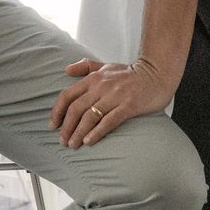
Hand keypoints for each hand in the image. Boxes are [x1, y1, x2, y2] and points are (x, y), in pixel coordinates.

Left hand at [49, 57, 177, 148]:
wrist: (157, 73)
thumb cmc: (131, 73)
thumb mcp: (106, 65)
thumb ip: (86, 67)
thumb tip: (66, 70)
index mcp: (93, 78)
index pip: (67, 95)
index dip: (57, 112)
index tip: (52, 125)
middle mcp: (101, 87)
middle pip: (76, 109)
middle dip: (66, 127)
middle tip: (62, 141)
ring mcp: (115, 96)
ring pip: (90, 116)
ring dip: (78, 133)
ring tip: (73, 145)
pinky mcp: (128, 106)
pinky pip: (109, 121)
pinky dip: (97, 132)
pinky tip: (89, 142)